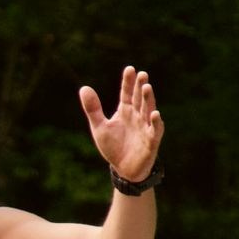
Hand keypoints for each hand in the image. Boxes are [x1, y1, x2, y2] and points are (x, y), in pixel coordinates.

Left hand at [79, 65, 163, 181]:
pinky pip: (155, 130)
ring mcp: (145, 127)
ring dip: (148, 99)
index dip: (128, 82)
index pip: (127, 93)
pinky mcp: (151, 141)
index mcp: (125, 111)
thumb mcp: (99, 127)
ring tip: (147, 87)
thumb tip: (84, 88)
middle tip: (142, 74)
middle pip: (139, 99)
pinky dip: (155, 122)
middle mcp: (137, 116)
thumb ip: (93, 108)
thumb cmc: (113, 147)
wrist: (123, 169)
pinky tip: (154, 113)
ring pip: (148, 110)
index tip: (130, 69)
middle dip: (140, 87)